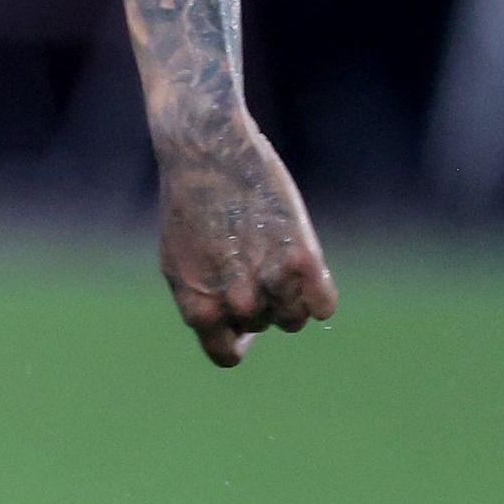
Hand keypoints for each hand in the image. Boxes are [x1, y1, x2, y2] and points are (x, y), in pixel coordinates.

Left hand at [151, 110, 336, 365]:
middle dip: (262, 302)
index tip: (242, 316)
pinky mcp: (301, 255)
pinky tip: (306, 264)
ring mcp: (266, 278)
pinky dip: (319, 292)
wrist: (205, 149)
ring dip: (291, 297)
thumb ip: (205, 295)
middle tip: (255, 261)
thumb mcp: (181, 255)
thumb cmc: (191, 201)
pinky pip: (323, 304)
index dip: (237, 337)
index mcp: (195, 302)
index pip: (224, 354)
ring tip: (276, 257)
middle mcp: (230, 297)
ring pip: (293, 319)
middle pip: (262, 327)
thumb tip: (235, 323)